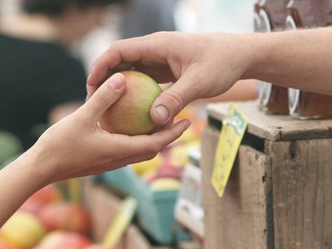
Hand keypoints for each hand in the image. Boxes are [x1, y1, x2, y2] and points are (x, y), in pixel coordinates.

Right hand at [30, 72, 190, 184]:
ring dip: (152, 138)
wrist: (40, 169)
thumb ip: (103, 98)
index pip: (156, 144)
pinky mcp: (100, 161)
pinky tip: (129, 124)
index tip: (188, 121)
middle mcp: (119, 159)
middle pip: (152, 149)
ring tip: (160, 121)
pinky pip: (125, 149)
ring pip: (139, 150)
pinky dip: (134, 138)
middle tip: (181, 119)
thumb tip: (122, 78)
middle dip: (168, 136)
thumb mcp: (82, 117)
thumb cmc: (59, 145)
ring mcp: (110, 162)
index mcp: (120, 151)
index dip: (173, 133)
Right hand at [86, 32, 248, 127]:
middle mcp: (155, 50)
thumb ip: (176, 100)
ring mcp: (161, 60)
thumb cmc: (221, 63)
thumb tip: (154, 120)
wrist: (240, 56)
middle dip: (104, 80)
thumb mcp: (199, 83)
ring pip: (132, 73)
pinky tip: (132, 115)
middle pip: (121, 62)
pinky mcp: (167, 71)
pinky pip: (145, 82)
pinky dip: (136, 95)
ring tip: (107, 111)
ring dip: (119, 89)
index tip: (91, 86)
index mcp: (157, 45)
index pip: (119, 51)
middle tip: (93, 103)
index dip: (101, 66)